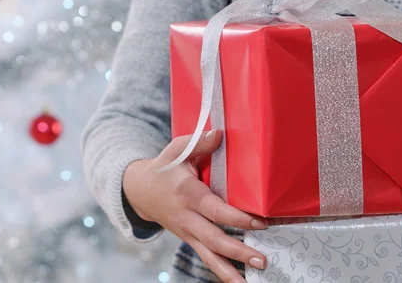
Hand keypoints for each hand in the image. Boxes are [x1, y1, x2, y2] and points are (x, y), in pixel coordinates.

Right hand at [123, 130, 267, 281]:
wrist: (139, 191)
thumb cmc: (164, 168)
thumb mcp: (177, 150)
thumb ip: (199, 142)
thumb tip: (220, 133)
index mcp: (187, 194)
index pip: (214, 210)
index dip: (236, 217)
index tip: (259, 222)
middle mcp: (187, 218)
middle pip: (213, 239)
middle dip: (238, 251)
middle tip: (262, 259)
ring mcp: (187, 232)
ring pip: (208, 256)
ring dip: (230, 271)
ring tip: (250, 282)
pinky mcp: (189, 239)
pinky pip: (206, 258)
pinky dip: (222, 271)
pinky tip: (239, 281)